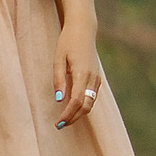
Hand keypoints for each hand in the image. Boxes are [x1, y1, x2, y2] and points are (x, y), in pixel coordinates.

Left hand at [51, 0, 102, 130]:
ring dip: (79, 114)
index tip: (58, 123)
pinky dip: (84, 106)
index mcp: (82, 73)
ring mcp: (97, 78)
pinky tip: (73, 109)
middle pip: (86, 106)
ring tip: (64, 119)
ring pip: (91, 103)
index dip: (68, 115)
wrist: (83, 30)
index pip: (76, 101)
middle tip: (59, 125)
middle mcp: (92, 78)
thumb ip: (59, 80)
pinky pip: (92, 97)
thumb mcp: (58, 59)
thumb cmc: (67, 42)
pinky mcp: (97, 78)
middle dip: (73, 118)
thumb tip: (59, 99)